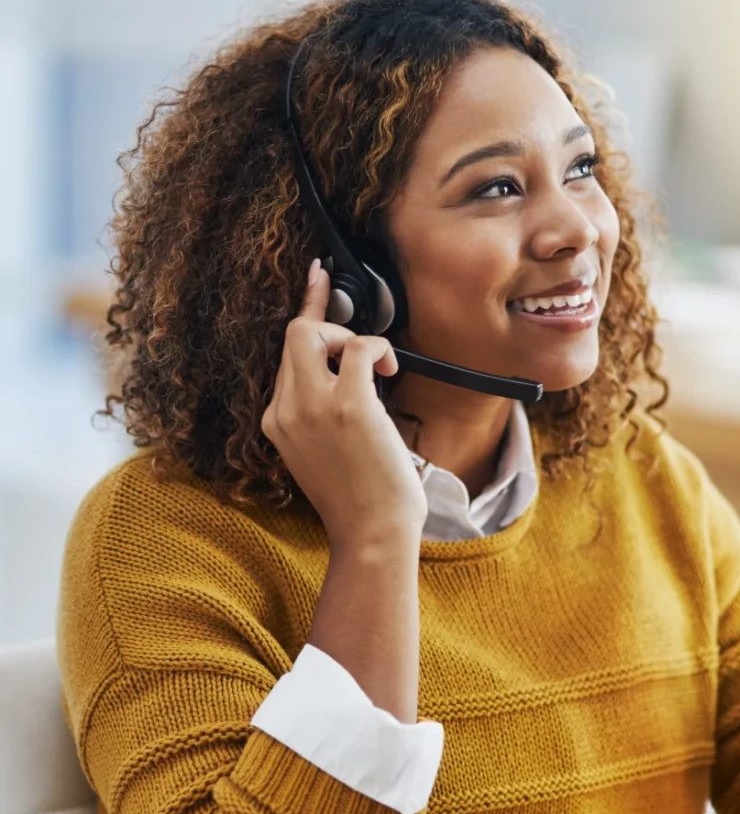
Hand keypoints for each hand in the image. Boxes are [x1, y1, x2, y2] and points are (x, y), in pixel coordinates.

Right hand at [261, 259, 426, 544]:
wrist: (371, 535)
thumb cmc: (359, 499)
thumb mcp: (321, 452)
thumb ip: (318, 413)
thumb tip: (349, 372)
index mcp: (276, 421)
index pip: (283, 355)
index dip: (305, 312)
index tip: (316, 278)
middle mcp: (285, 409)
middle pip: (294, 334)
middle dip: (327, 320)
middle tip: (355, 336)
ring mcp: (312, 406)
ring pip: (313, 331)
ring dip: (351, 336)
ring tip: (377, 367)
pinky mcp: (348, 405)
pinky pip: (358, 347)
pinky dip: (377, 348)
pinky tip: (389, 370)